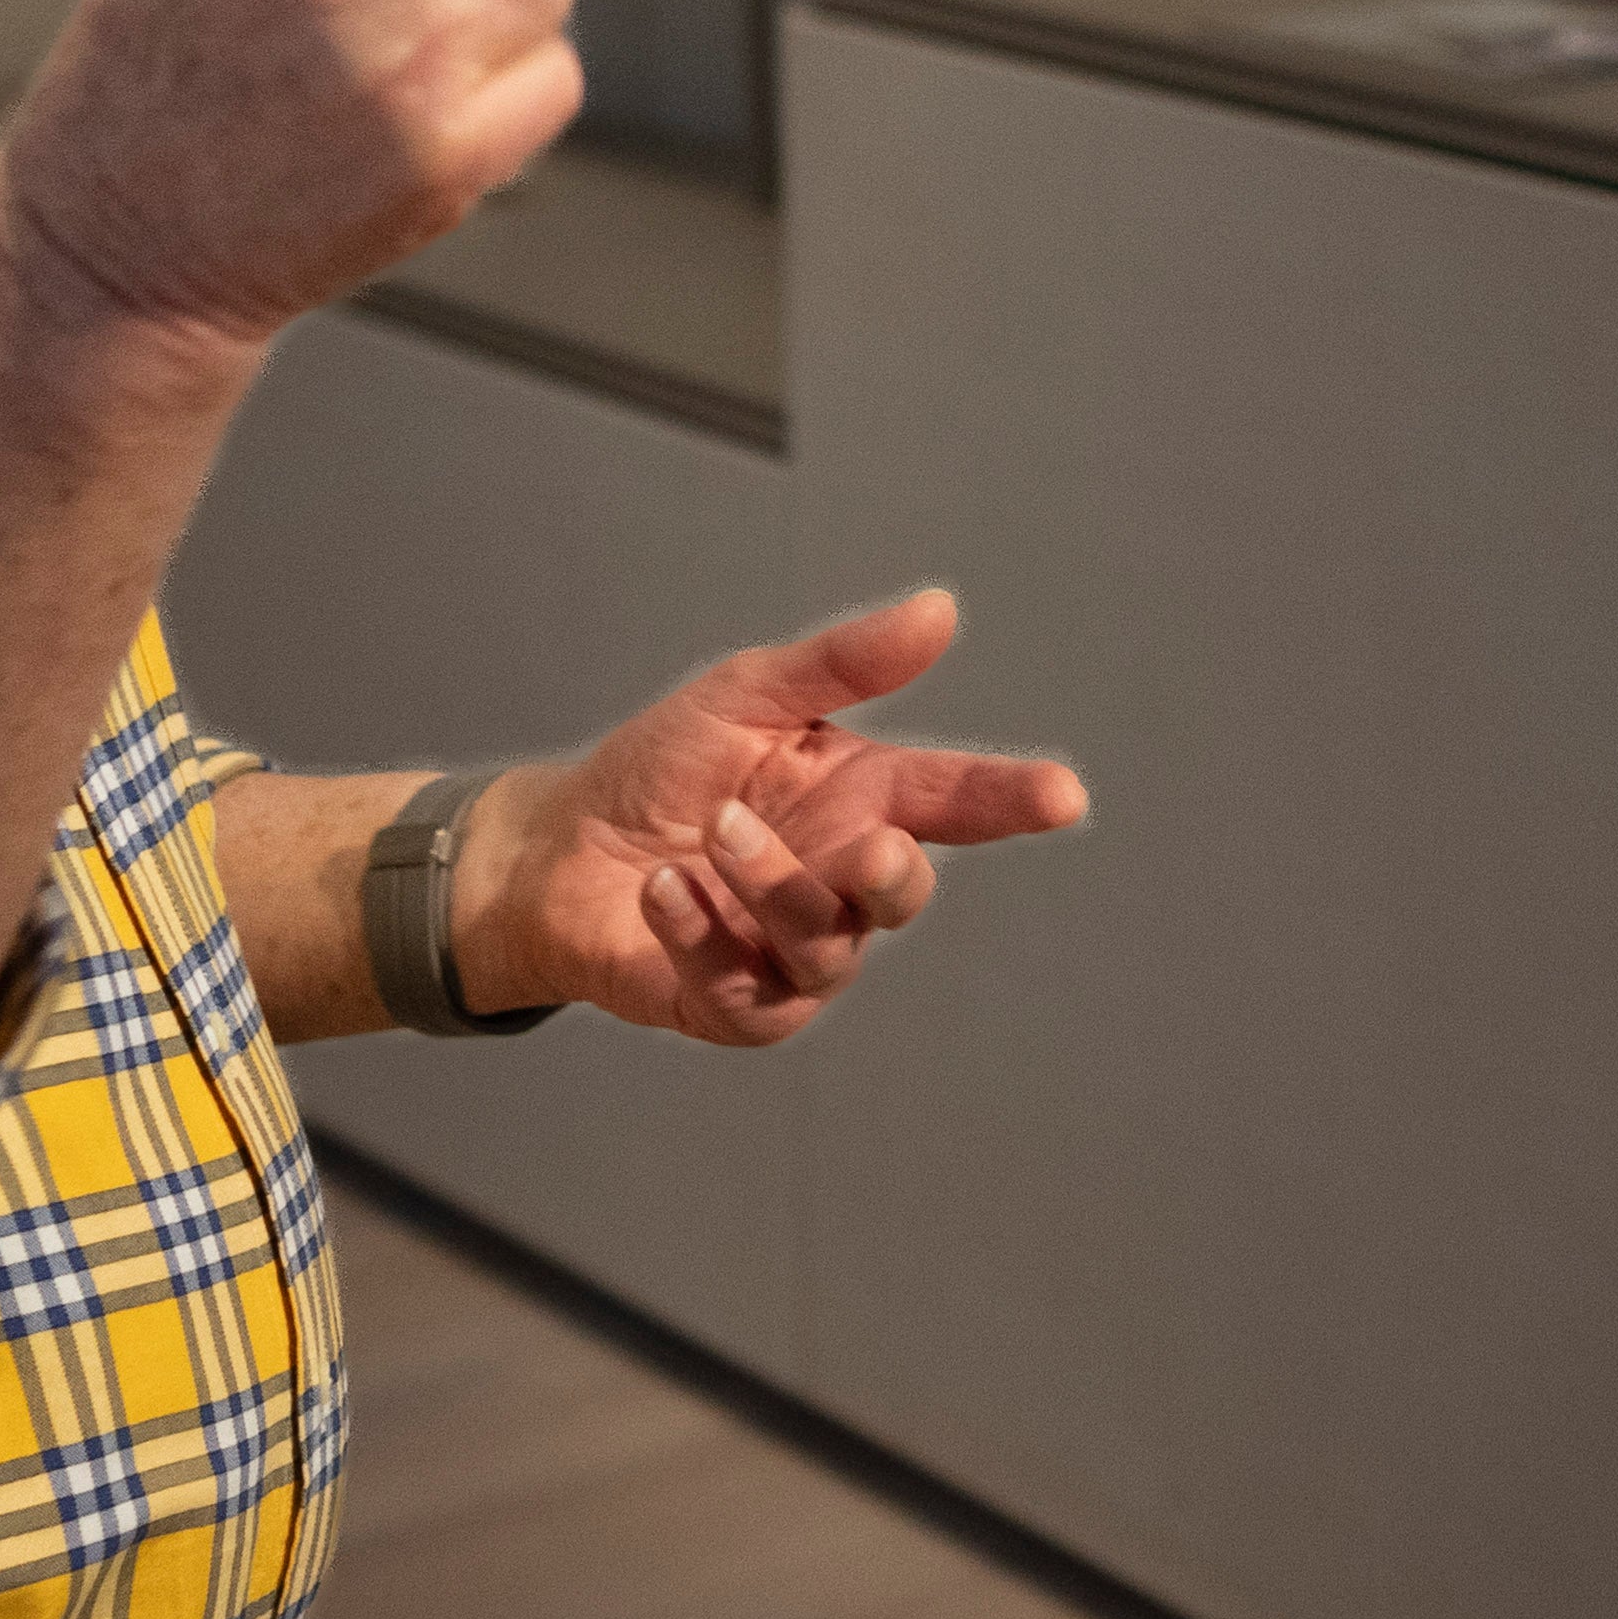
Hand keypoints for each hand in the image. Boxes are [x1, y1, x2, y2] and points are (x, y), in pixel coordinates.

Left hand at [464, 591, 1092, 1048]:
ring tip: (711, 833)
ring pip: (827, 947)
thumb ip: (842, 662)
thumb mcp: (746, 696)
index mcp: (864, 799)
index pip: (958, 801)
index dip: (1014, 799)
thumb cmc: (661, 768)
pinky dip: (702, 935)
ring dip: (772, 888)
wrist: (554, 848)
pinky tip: (661, 891)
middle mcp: (842, 882)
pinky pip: (749, 991)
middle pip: (903, 893)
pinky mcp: (740, 1009)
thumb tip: (941, 608)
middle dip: (892, 876)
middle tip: (868, 845)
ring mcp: (796, 954)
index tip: (1063, 795)